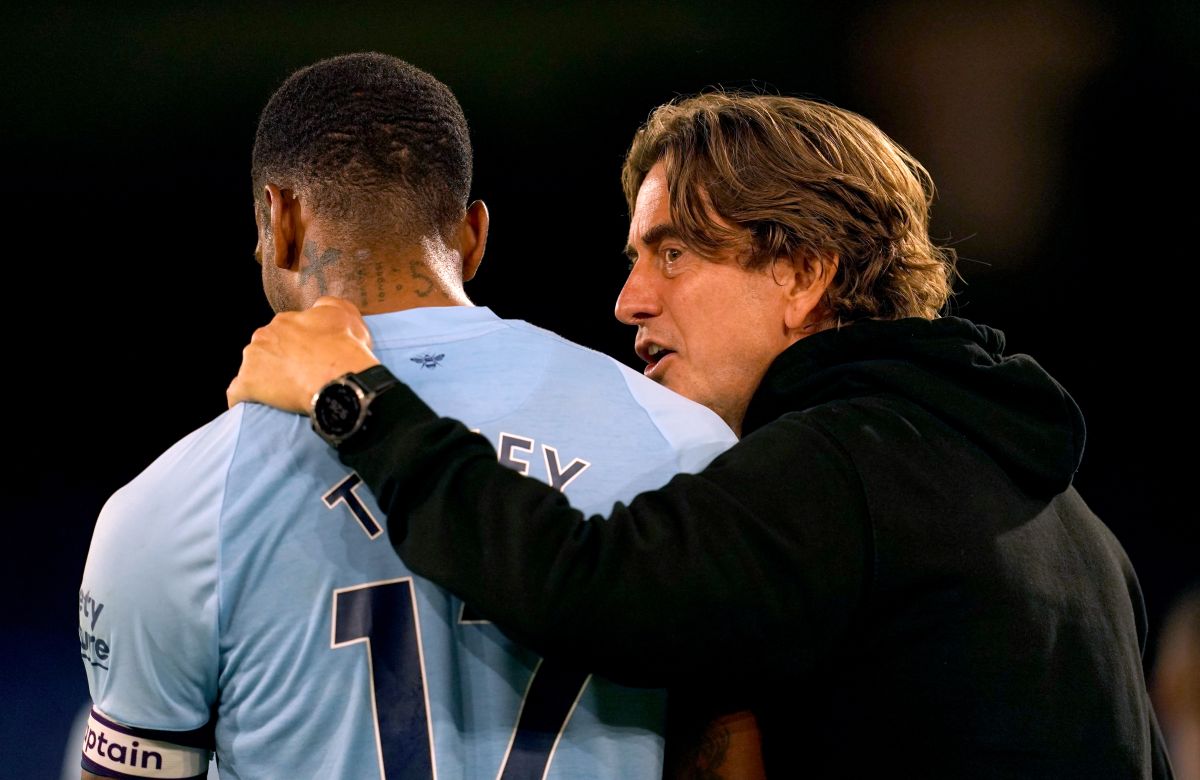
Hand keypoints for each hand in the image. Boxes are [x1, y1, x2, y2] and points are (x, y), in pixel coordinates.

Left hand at [227, 296, 380, 412]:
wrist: (341, 380)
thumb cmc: (346, 349)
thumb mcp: (346, 314)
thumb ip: (328, 305)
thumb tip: (318, 308)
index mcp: (285, 321)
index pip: (285, 333)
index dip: (299, 348)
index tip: (309, 360)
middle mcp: (263, 335)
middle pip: (266, 350)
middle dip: (278, 361)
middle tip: (300, 377)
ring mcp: (252, 360)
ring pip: (252, 370)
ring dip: (264, 379)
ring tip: (284, 394)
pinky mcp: (246, 386)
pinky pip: (238, 393)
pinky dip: (246, 399)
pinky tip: (258, 405)